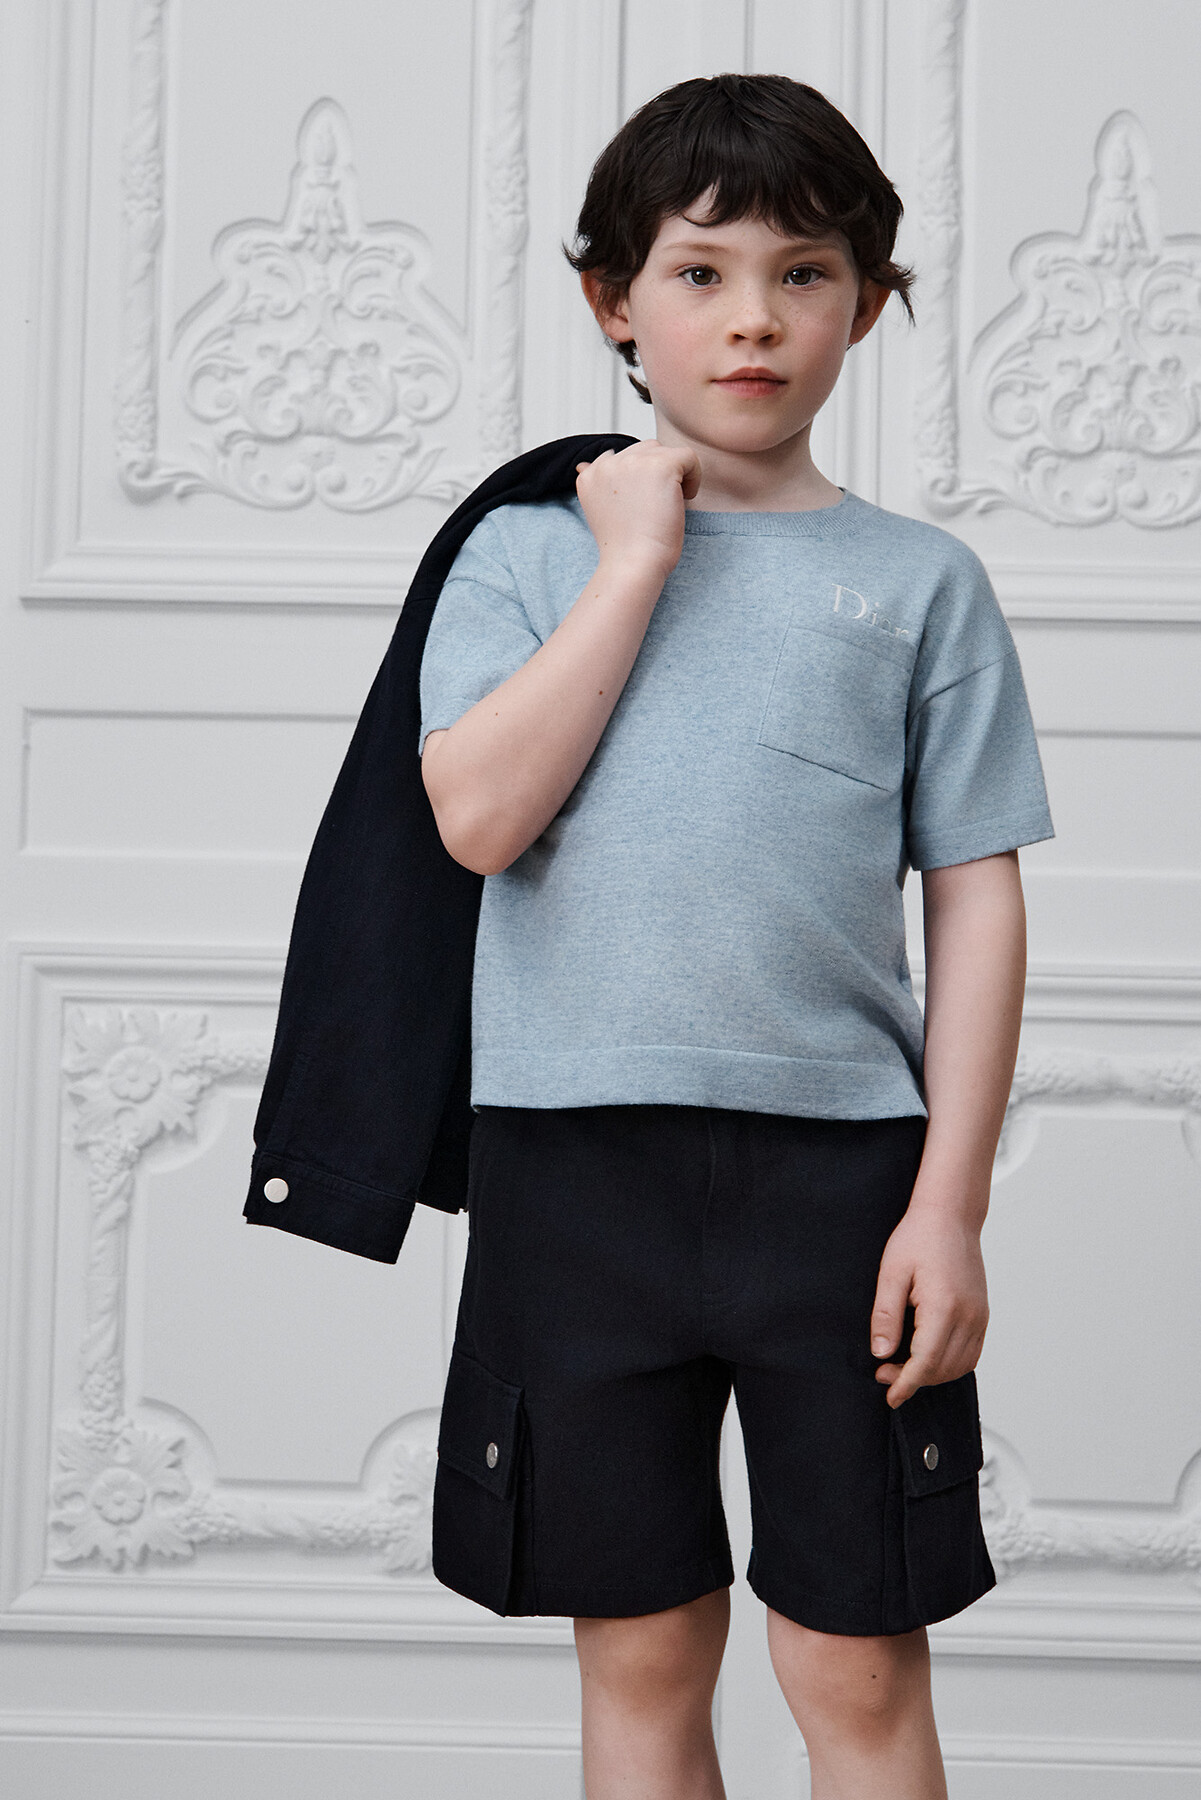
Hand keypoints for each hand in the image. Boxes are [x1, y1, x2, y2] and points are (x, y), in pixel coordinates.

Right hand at [575, 440, 701, 579]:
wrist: (633, 564)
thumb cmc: (623, 547)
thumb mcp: (601, 511)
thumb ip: (596, 484)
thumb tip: (582, 466)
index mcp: (591, 474)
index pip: (623, 458)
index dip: (640, 480)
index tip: (641, 507)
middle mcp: (608, 463)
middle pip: (646, 450)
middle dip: (658, 474)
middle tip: (657, 507)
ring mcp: (633, 461)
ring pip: (666, 452)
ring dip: (675, 475)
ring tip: (669, 504)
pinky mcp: (660, 465)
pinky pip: (689, 457)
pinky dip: (694, 478)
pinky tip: (684, 501)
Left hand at [869, 1205, 988, 1407]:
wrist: (951, 1216)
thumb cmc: (919, 1238)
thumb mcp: (891, 1273)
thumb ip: (886, 1316)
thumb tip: (881, 1353)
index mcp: (944, 1307)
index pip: (925, 1362)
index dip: (905, 1384)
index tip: (890, 1397)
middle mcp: (968, 1316)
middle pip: (943, 1369)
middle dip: (914, 1380)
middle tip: (884, 1373)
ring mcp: (980, 1316)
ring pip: (960, 1366)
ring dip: (933, 1375)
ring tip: (904, 1367)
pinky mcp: (983, 1314)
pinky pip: (972, 1353)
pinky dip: (951, 1364)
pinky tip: (929, 1357)